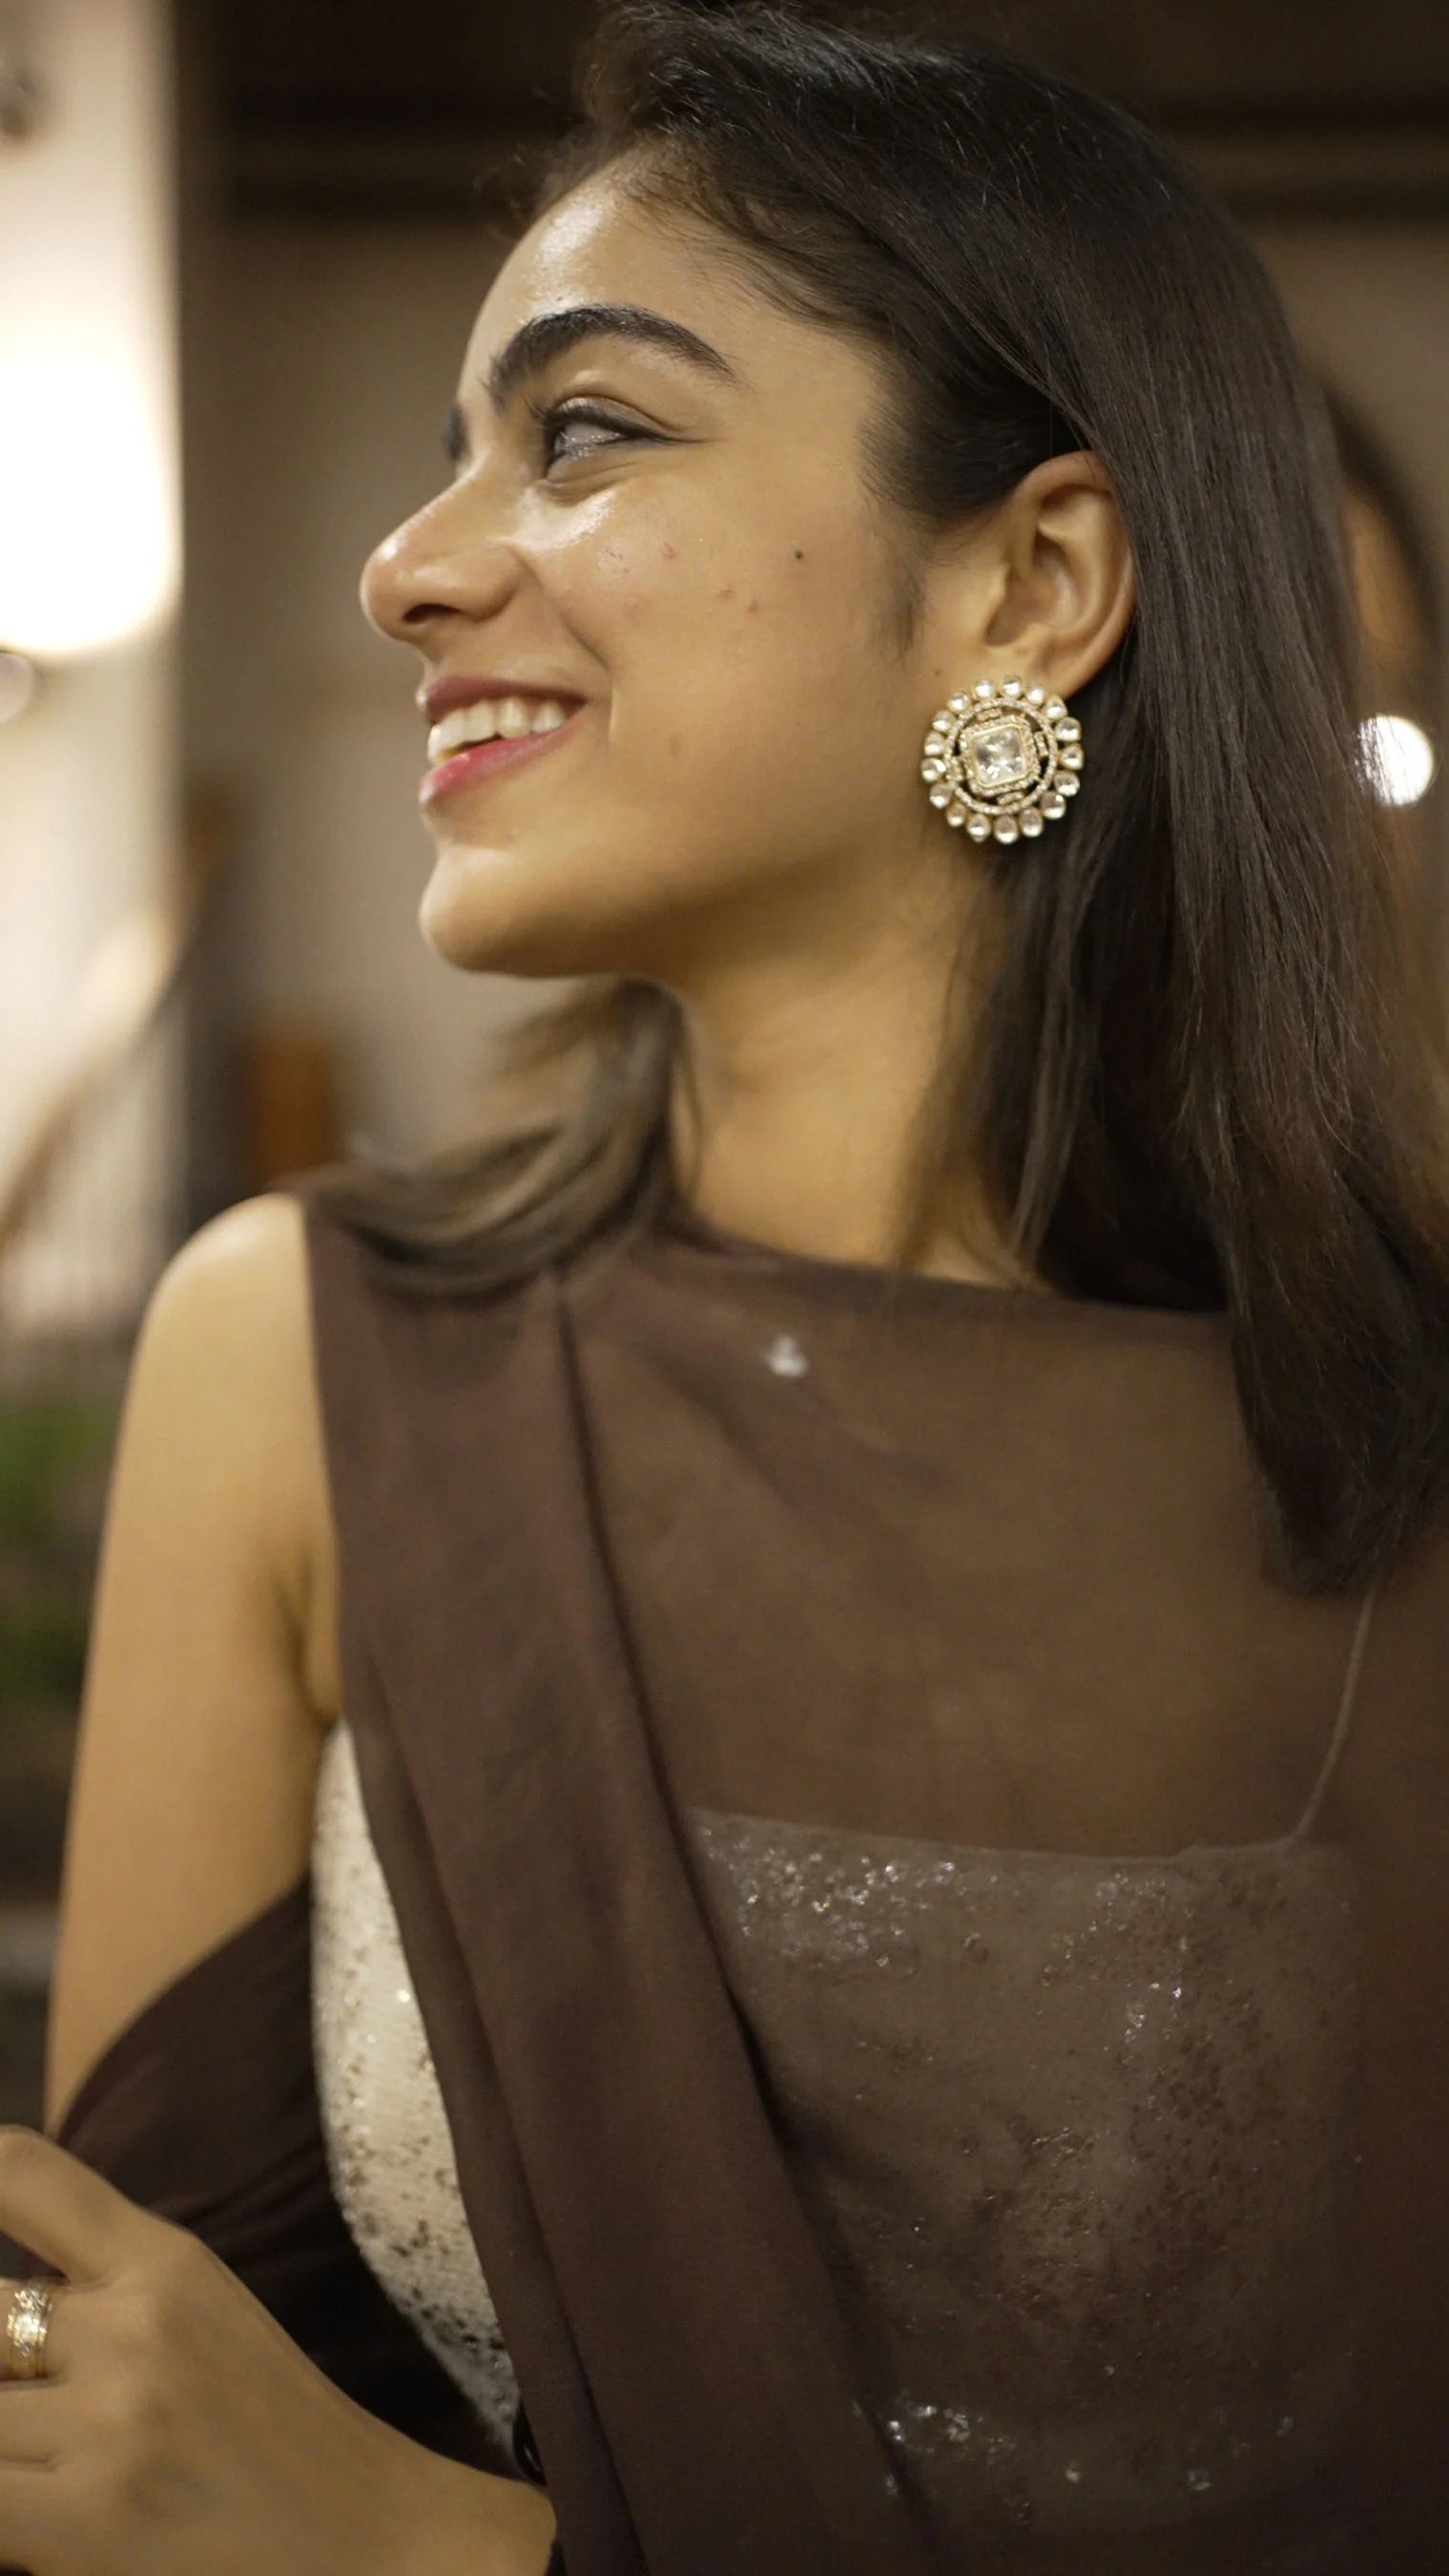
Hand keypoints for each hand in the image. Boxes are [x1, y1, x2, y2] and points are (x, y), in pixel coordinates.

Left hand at [0, 2123, 535, 2575]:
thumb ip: (100, 2294)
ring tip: (52, 2469)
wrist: (368, 2536)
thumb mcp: (203, 2317)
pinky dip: (3, 2509)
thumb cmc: (272, 2435)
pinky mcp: (90, 2516)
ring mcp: (111, 2419)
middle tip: (35, 2405)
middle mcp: (133, 2323)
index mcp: (164, 2261)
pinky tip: (39, 2524)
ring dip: (6, 2448)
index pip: (25, 2175)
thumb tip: (2, 2308)